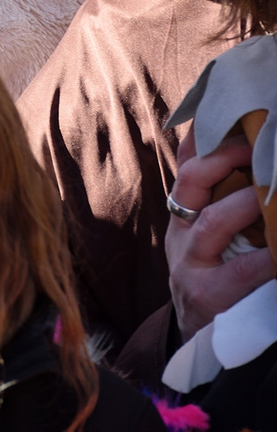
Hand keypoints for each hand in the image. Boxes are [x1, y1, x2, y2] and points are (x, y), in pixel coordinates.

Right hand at [167, 127, 275, 340]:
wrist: (201, 339)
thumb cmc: (217, 277)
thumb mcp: (211, 237)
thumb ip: (224, 202)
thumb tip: (248, 152)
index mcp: (184, 212)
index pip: (187, 162)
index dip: (205, 135)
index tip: (229, 109)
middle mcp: (181, 231)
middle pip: (192, 181)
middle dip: (227, 157)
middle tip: (259, 144)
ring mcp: (190, 263)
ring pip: (214, 221)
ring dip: (250, 202)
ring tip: (275, 194)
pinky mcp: (209, 295)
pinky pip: (244, 270)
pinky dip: (270, 258)